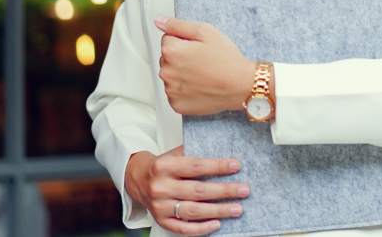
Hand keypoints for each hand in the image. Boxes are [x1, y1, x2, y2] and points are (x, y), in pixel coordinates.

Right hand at [125, 146, 247, 234]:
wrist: (138, 180)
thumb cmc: (163, 166)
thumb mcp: (174, 153)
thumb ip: (194, 153)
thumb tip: (224, 154)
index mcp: (164, 166)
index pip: (195, 166)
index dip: (217, 166)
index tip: (236, 166)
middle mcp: (160, 187)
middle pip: (197, 191)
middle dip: (224, 191)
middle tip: (244, 190)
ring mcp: (159, 206)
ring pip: (192, 211)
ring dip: (218, 211)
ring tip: (238, 208)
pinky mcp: (161, 221)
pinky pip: (183, 228)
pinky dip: (201, 228)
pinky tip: (217, 224)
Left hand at [156, 17, 255, 114]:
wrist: (240, 85)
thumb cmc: (226, 59)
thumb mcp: (205, 32)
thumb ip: (178, 25)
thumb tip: (159, 21)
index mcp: (171, 51)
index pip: (167, 39)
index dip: (185, 41)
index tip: (198, 47)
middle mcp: (166, 71)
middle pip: (167, 58)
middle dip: (181, 57)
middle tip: (202, 60)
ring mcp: (170, 90)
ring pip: (171, 76)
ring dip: (182, 74)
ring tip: (203, 74)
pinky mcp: (176, 104)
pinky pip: (175, 94)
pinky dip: (184, 90)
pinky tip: (200, 86)